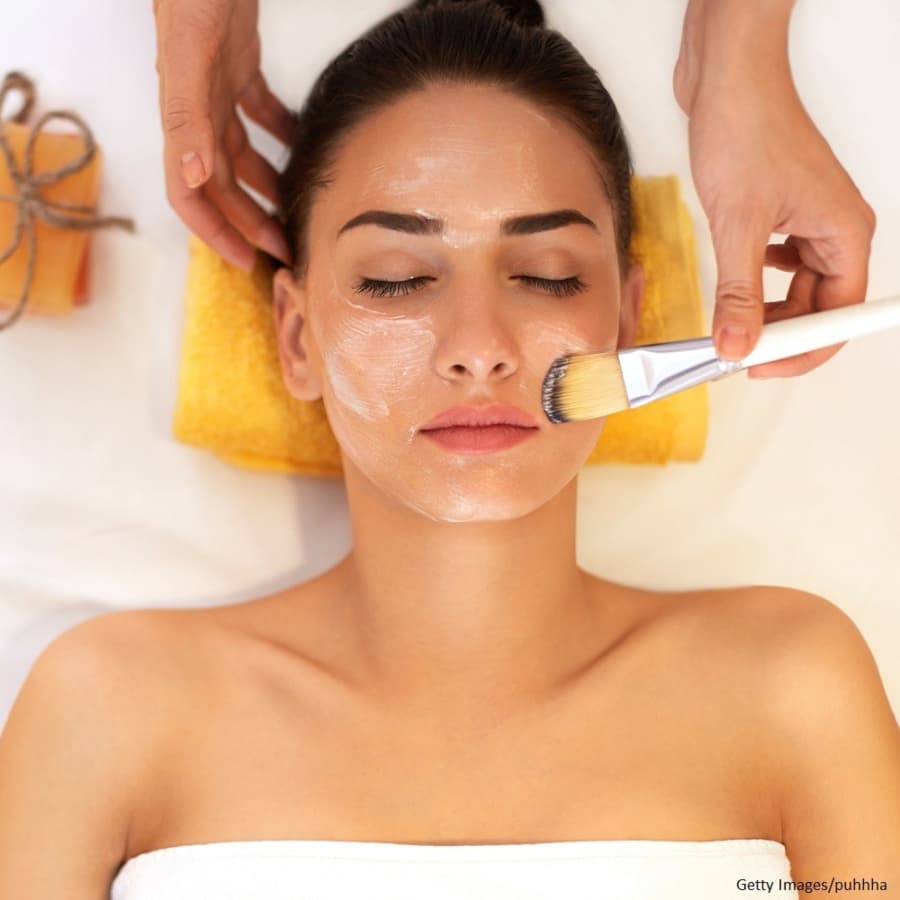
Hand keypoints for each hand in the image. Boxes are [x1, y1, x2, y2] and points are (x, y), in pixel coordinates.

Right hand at [153, 0, 292, 270]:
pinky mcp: (237, 65)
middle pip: (221, 184)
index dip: (215, 231)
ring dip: (264, 187)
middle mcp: (196, 110)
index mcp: (183, 118)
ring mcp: (215, 88)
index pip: (190, 193)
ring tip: (296, 210)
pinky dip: (278, 134)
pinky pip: (258, 112)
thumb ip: (187, 115)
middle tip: (287, 249)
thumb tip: (195, 179)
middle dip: (250, 221)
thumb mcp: (190, 53)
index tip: (247, 261)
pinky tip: (301, 148)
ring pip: (239, 154)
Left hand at [674, 0, 875, 377]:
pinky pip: (779, 263)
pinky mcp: (781, 210)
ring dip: (764, 309)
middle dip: (777, 333)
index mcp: (844, 233)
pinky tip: (739, 280)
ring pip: (795, 287)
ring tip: (729, 320)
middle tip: (733, 351)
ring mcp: (809, 219)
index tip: (759, 368)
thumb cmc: (746, 127)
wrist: (727, 75)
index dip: (801, 351)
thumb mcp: (738, 224)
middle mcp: (835, 229)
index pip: (836, 317)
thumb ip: (739, 293)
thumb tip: (737, 346)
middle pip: (816, 306)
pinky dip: (757, 280)